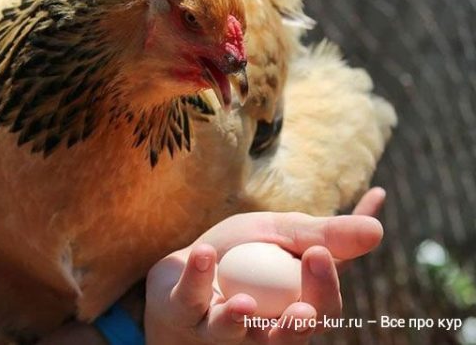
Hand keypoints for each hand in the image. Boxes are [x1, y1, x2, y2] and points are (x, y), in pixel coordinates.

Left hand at [144, 187, 385, 344]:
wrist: (186, 262)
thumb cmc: (242, 253)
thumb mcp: (281, 233)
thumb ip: (323, 233)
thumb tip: (378, 227)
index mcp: (292, 306)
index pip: (322, 307)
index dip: (325, 286)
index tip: (318, 252)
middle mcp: (260, 328)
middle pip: (288, 335)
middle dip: (297, 321)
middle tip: (305, 290)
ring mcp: (219, 327)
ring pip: (233, 335)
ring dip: (237, 320)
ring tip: (244, 304)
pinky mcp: (183, 314)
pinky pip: (189, 302)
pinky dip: (195, 277)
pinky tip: (202, 254)